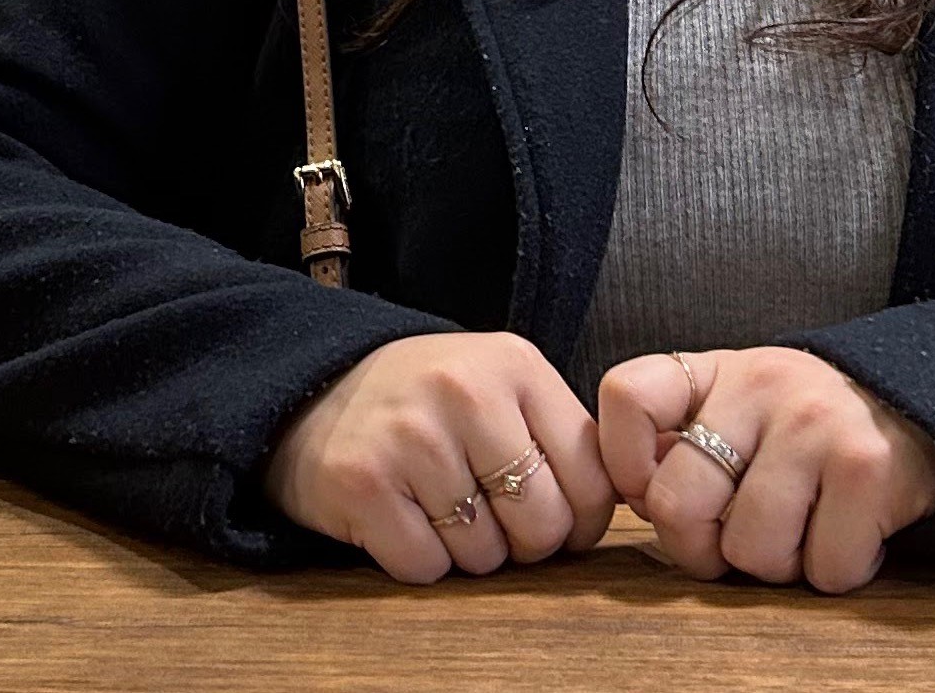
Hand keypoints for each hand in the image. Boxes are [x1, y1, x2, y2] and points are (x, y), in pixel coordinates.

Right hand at [262, 331, 616, 582]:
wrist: (316, 390)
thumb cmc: (428, 401)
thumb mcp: (500, 386)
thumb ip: (557, 434)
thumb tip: (618, 507)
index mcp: (516, 366)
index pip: (591, 474)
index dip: (584, 519)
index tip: (561, 520)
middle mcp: (467, 393)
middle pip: (541, 523)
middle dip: (525, 543)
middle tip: (494, 520)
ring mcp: (412, 437)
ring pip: (484, 554)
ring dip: (469, 552)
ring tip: (441, 507)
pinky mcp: (363, 484)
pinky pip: (425, 567)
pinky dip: (420, 561)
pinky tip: (404, 519)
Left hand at [596, 346, 934, 592]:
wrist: (916, 410)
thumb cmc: (805, 431)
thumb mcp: (737, 410)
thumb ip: (680, 442)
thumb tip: (634, 498)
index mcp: (717, 371)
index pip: (628, 396)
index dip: (624, 464)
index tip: (655, 489)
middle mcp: (762, 383)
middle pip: (676, 503)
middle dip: (702, 548)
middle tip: (740, 538)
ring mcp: (814, 422)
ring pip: (749, 550)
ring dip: (777, 565)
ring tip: (804, 528)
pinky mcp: (866, 466)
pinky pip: (821, 568)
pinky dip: (835, 569)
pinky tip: (848, 531)